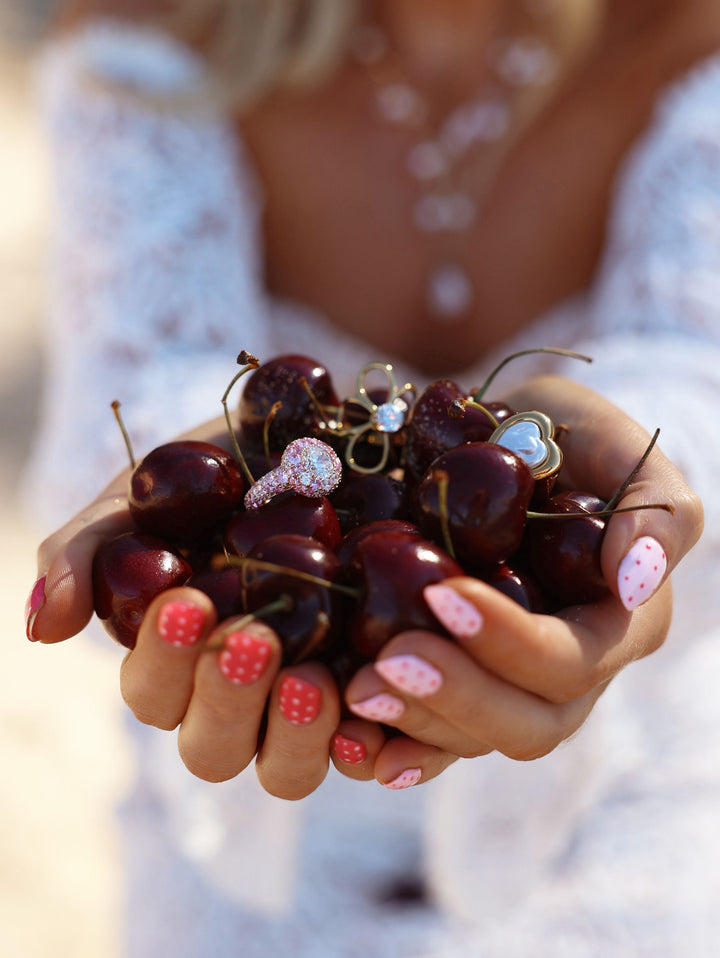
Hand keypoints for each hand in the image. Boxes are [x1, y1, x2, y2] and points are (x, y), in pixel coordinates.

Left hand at [343, 375, 702, 785]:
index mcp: (617, 626)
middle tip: (387, 663)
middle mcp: (565, 670)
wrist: (508, 441)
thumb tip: (635, 578)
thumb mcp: (621, 450)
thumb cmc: (572, 438)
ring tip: (354, 692)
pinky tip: (348, 739)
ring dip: (411, 722)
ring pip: (469, 736)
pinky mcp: (455, 672)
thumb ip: (655, 511)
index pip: (569, 662)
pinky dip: (388, 743)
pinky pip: (426, 729)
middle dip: (455, 699)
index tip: (443, 594)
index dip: (509, 642)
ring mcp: (505, 679)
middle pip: (523, 724)